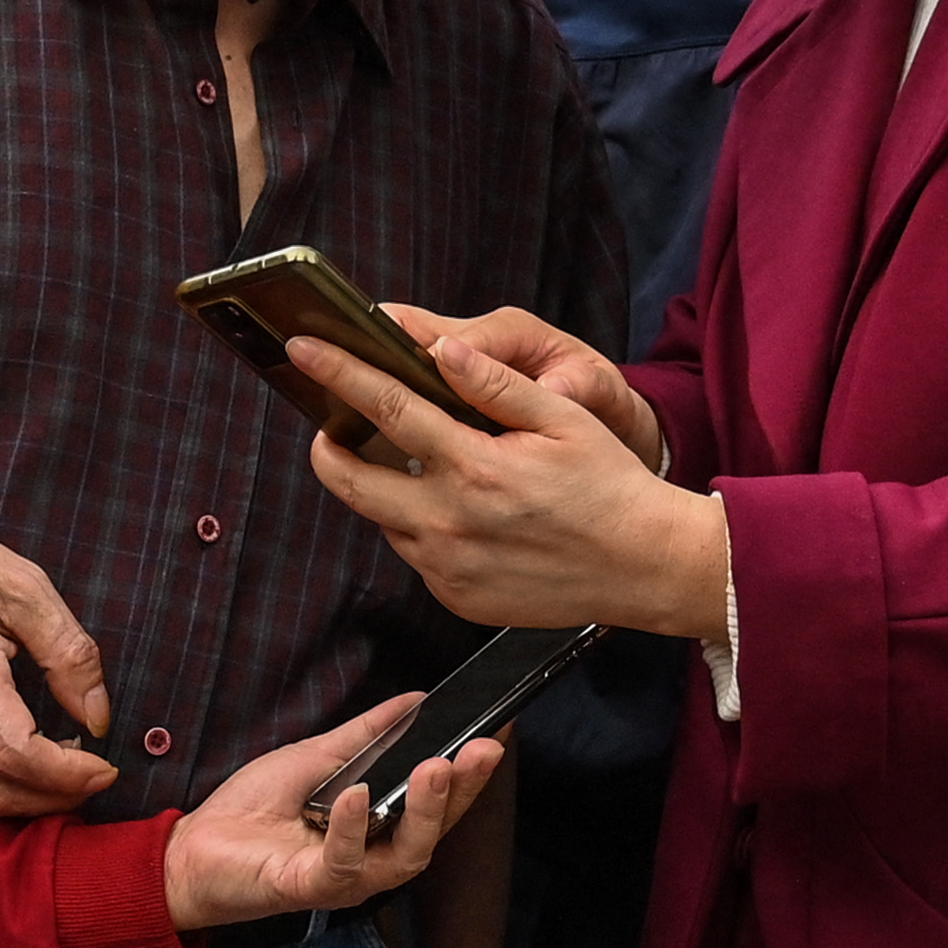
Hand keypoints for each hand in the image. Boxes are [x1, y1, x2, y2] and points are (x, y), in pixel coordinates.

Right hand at [0, 467, 123, 815]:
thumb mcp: (21, 586)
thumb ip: (67, 652)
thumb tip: (99, 716)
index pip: (15, 754)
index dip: (66, 776)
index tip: (105, 768)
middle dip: (54, 801)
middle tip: (95, 780)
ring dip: (25, 807)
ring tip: (67, 783)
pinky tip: (24, 775)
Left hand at [164, 703, 502, 933]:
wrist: (193, 849)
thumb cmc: (252, 812)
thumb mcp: (317, 758)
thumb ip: (367, 735)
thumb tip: (414, 701)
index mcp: (379, 830)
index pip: (439, 804)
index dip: (471, 773)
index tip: (495, 734)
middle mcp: (372, 859)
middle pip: (434, 831)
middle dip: (462, 790)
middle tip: (479, 749)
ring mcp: (345, 878)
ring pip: (404, 854)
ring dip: (423, 810)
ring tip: (435, 767)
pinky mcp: (309, 887)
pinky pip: (342, 862)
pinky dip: (351, 827)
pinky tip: (356, 795)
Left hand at [291, 335, 728, 642]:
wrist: (644, 568)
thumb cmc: (609, 487)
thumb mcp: (562, 419)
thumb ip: (494, 385)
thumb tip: (441, 349)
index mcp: (474, 468)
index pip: (386, 408)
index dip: (339, 372)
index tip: (303, 349)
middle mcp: (450, 523)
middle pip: (352, 479)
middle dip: (327, 445)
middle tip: (329, 425)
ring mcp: (448, 568)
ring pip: (384, 518)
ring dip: (385, 487)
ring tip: (418, 465)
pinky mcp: (455, 599)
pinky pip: (416, 554)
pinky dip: (422, 526)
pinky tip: (460, 513)